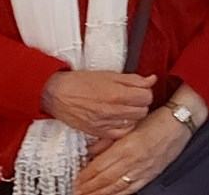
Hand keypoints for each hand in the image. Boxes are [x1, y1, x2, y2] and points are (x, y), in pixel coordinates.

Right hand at [40, 71, 155, 139]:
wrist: (57, 94)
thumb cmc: (81, 82)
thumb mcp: (110, 75)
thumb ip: (133, 79)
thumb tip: (152, 80)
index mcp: (116, 93)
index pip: (146, 97)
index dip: (145, 92)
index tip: (140, 91)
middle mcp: (112, 110)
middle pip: (142, 111)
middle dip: (140, 104)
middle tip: (133, 99)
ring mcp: (105, 123)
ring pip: (134, 123)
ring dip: (133, 115)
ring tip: (125, 108)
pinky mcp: (98, 132)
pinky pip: (120, 134)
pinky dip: (123, 127)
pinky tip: (119, 119)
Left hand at [73, 106, 191, 194]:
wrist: (180, 121)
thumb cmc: (158, 119)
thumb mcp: (129, 125)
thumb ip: (109, 139)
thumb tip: (91, 149)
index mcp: (127, 147)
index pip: (100, 166)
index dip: (85, 176)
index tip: (75, 180)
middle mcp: (134, 160)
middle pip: (106, 179)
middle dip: (89, 188)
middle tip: (77, 191)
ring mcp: (143, 169)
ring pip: (118, 187)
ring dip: (101, 194)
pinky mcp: (152, 174)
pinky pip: (133, 188)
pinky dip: (120, 194)